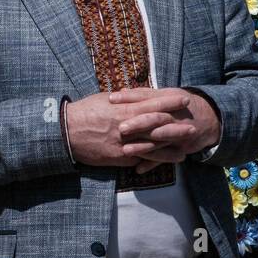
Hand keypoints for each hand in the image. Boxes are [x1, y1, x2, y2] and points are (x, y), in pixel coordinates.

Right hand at [63, 89, 195, 167]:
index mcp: (124, 109)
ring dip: (169, 150)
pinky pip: (139, 159)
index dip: (171, 101)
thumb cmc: (85, 111)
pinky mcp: (118, 158)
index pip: (154, 103)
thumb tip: (138, 94)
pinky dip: (152, 161)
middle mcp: (127, 127)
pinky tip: (163, 162)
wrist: (64, 132)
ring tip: (185, 151)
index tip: (185, 99)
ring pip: (151, 147)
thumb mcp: (105, 99)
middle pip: (158, 127)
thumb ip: (125, 99)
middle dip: (177, 128)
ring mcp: (123, 144)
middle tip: (193, 128)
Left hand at [110, 87, 220, 173]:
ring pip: (160, 141)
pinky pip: (166, 157)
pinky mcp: (181, 148)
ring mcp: (179, 133)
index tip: (112, 99)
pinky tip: (138, 169)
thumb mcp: (167, 95)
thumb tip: (123, 92)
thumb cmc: (182, 106)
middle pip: (156, 119)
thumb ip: (145, 95)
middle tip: (121, 128)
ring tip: (126, 150)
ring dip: (143, 146)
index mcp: (169, 100)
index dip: (131, 98)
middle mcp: (174, 116)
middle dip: (139, 123)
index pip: (148, 97)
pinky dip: (152, 164)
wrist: (211, 118)